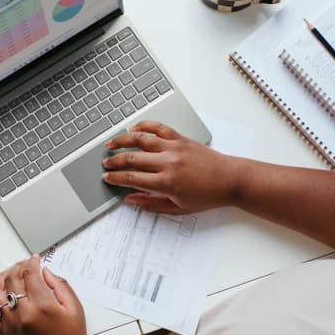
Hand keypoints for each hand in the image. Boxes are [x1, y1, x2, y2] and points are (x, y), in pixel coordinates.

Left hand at [0, 256, 90, 334]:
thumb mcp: (75, 309)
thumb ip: (60, 286)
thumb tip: (46, 272)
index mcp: (43, 307)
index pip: (30, 275)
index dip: (32, 263)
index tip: (35, 259)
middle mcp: (23, 314)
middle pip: (12, 280)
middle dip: (18, 266)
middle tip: (25, 264)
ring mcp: (11, 324)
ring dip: (1, 278)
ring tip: (9, 273)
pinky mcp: (5, 333)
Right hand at [102, 120, 237, 213]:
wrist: (230, 180)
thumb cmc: (207, 196)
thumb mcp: (178, 208)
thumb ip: (151, 204)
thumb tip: (130, 199)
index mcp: (166, 182)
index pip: (132, 178)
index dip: (115, 178)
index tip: (107, 178)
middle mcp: (168, 162)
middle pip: (132, 158)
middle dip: (114, 161)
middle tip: (105, 164)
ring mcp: (174, 147)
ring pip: (140, 139)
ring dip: (122, 140)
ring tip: (110, 143)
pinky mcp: (181, 138)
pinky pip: (158, 128)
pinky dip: (144, 126)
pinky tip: (133, 129)